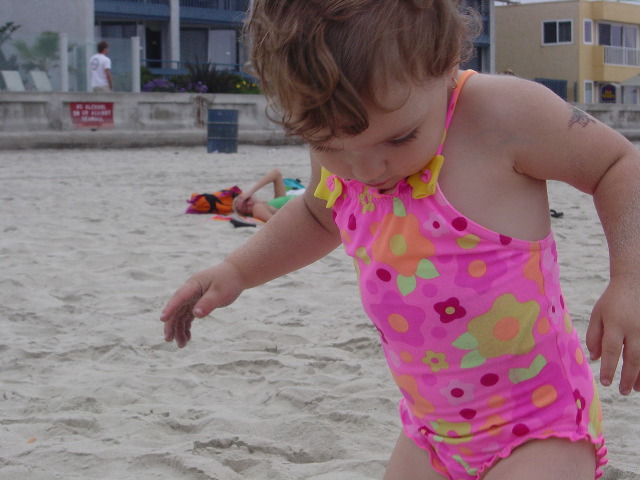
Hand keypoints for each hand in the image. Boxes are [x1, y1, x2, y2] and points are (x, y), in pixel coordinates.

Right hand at [160, 262, 245, 347]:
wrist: (236, 273)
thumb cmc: (228, 281)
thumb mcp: (220, 293)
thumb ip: (208, 303)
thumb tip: (196, 314)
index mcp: (193, 285)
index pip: (179, 297)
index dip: (170, 308)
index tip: (162, 319)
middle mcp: (189, 291)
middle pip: (176, 309)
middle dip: (171, 324)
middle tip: (169, 340)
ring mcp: (192, 297)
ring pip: (180, 315)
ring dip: (179, 329)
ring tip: (181, 345)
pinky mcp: (196, 302)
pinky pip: (187, 316)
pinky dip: (186, 326)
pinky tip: (187, 337)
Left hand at [586, 275, 639, 394]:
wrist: (635, 282)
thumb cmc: (613, 300)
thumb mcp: (598, 314)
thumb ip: (594, 335)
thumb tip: (594, 358)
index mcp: (615, 323)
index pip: (611, 350)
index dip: (608, 368)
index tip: (605, 382)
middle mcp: (634, 328)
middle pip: (632, 358)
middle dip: (627, 377)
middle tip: (621, 391)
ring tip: (634, 389)